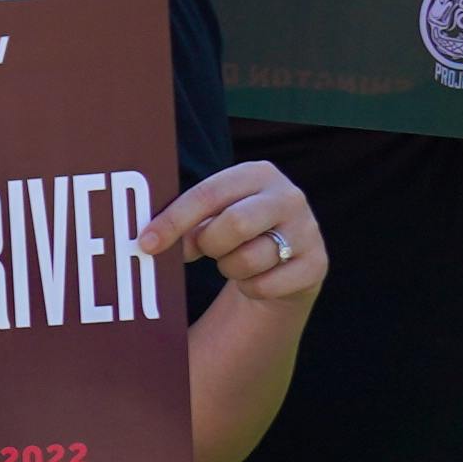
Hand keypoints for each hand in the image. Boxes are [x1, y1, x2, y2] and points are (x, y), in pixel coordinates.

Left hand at [142, 160, 325, 316]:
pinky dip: (251, 288)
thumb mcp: (214, 217)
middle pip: (233, 225)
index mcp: (258, 173)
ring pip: (248, 260)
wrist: (286, 262)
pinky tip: (256, 277)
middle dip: (208, 244)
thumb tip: (152, 240)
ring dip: (229, 268)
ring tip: (235, 260)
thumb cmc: (236, 233)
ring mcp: (307, 230)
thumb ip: (187, 223)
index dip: (174, 220)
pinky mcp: (316, 264)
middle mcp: (288, 196)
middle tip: (199, 252)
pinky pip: (265, 286)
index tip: (146, 243)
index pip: (209, 194)